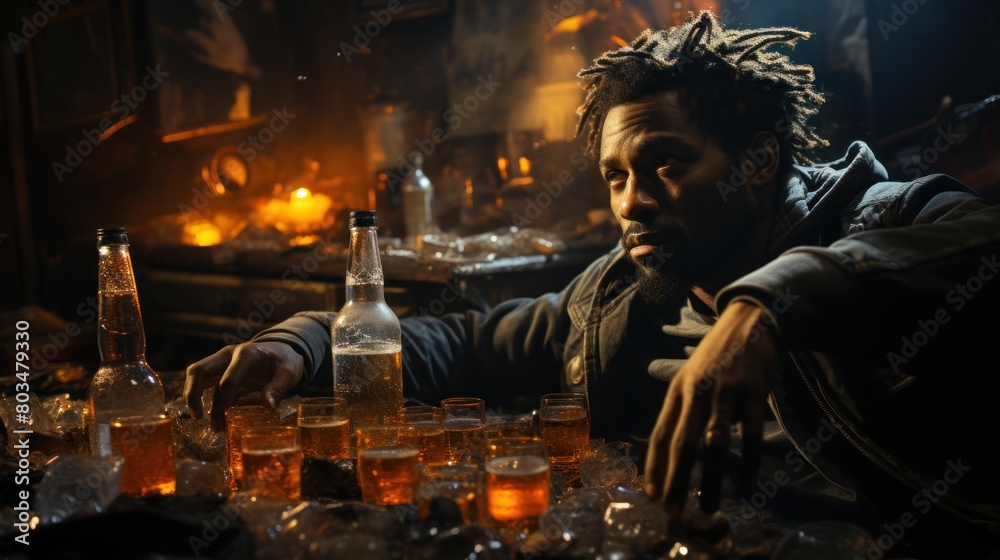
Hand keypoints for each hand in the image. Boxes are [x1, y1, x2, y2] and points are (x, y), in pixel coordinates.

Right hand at [183, 341, 305, 430]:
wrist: (283, 350)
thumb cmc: (286, 360)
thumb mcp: (289, 372)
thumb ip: (278, 388)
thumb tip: (269, 407)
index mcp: (247, 354)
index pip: (228, 380)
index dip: (223, 402)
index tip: (223, 421)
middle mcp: (229, 354)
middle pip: (199, 370)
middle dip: (194, 395)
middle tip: (198, 417)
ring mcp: (222, 360)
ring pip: (196, 373)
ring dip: (193, 395)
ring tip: (198, 418)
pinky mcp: (220, 368)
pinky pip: (204, 380)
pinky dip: (199, 395)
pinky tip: (206, 413)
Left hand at [644, 300, 778, 516]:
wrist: (750, 321)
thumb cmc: (718, 356)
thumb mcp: (692, 376)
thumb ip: (685, 408)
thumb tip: (672, 449)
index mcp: (678, 390)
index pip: (660, 433)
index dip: (654, 465)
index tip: (651, 494)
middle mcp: (697, 392)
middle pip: (682, 442)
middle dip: (676, 479)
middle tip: (673, 511)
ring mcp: (725, 392)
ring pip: (714, 443)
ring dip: (710, 478)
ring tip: (708, 507)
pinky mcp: (753, 393)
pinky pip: (749, 434)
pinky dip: (748, 462)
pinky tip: (746, 483)